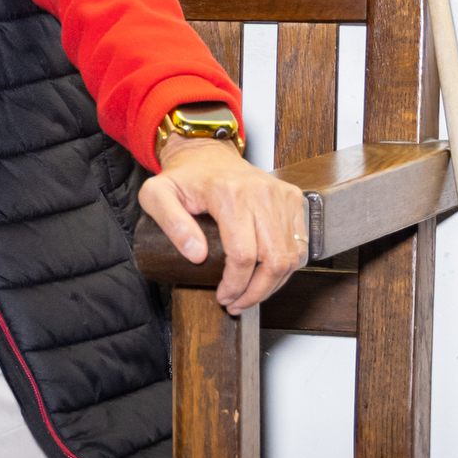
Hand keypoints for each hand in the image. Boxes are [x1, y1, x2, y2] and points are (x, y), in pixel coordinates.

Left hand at [139, 141, 307, 314]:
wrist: (208, 153)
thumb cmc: (184, 177)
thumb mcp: (157, 194)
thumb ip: (170, 223)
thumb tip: (195, 254)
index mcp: (230, 194)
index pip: (243, 255)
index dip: (235, 285)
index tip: (223, 296)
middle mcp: (261, 194)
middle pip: (273, 260)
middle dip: (256, 292)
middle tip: (238, 303)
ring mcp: (281, 195)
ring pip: (291, 256)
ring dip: (273, 284)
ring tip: (252, 295)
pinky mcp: (293, 198)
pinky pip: (300, 243)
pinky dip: (287, 266)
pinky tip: (269, 277)